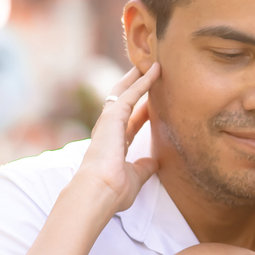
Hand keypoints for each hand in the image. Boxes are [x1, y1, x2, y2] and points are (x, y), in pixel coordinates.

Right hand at [77, 64, 159, 213]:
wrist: (99, 191)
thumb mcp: (135, 177)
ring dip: (137, 78)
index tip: (152, 106)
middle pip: (122, 102)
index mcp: (113, 145)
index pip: (129, 125)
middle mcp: (108, 131)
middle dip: (134, 88)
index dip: (141, 114)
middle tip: (145, 73)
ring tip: (151, 63)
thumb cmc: (113, 191)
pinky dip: (143, 81)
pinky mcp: (112, 116)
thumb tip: (155, 163)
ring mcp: (108, 122)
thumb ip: (144, 167)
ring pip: (124, 92)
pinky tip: (155, 70)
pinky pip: (130, 93)